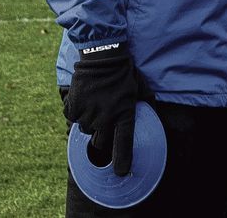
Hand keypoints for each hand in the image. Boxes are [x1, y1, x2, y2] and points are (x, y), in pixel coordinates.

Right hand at [64, 42, 144, 175]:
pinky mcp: (74, 107)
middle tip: (102, 119)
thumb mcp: (140, 87)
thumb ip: (148, 103)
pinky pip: (72, 118)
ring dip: (89, 122)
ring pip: (85, 130)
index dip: (122, 160)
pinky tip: (83, 99)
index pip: (124, 144)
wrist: (101, 55)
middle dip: (101, 135)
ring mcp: (88, 113)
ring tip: (94, 103)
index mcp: (124, 114)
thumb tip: (154, 114)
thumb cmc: (124, 71)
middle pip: (99, 142)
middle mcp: (105, 118)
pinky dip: (75, 112)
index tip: (120, 172)